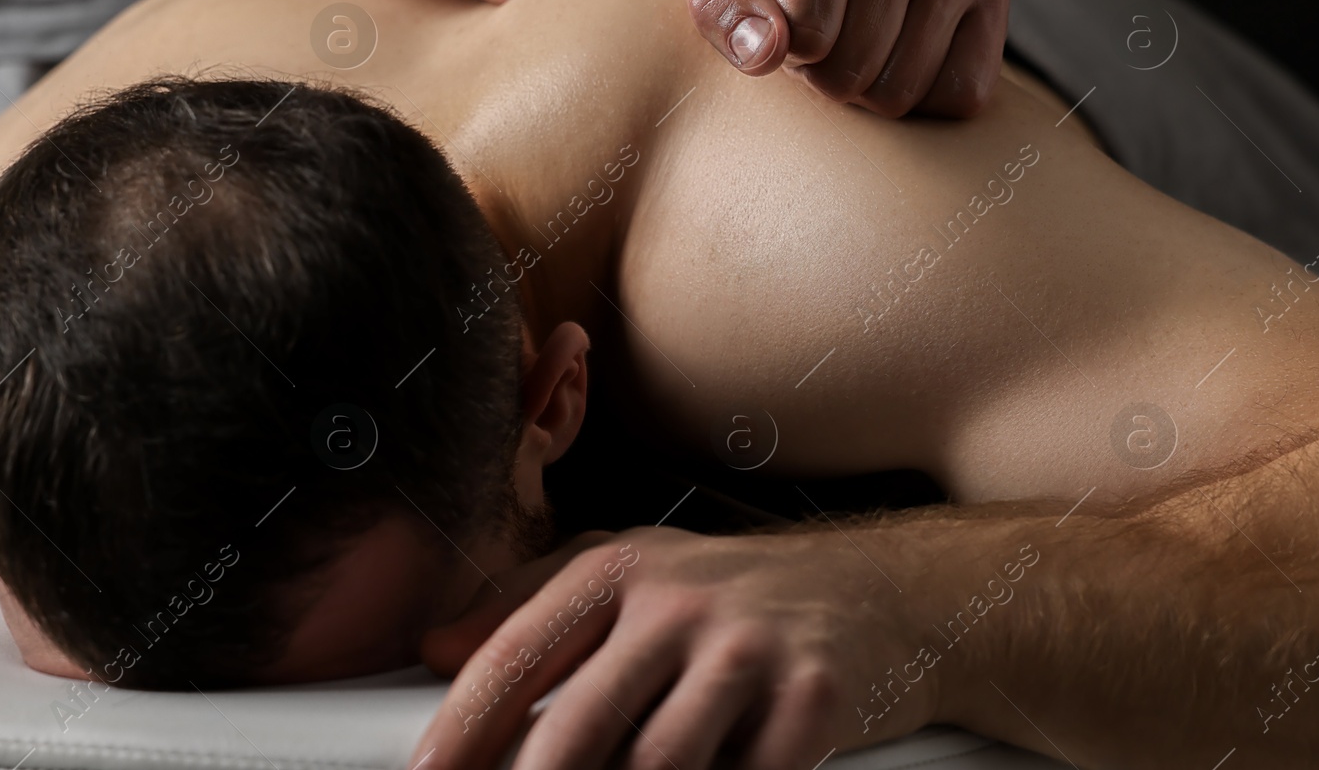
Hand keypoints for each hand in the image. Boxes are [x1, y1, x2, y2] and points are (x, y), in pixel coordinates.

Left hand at [411, 526, 934, 769]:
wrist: (882, 590)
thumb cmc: (737, 591)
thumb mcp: (629, 570)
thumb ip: (528, 601)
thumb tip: (436, 646)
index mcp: (618, 568)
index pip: (519, 652)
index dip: (463, 725)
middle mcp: (680, 602)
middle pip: (583, 728)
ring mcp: (750, 650)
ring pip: (661, 766)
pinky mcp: (813, 699)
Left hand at [686, 0, 1007, 117]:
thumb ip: (723, 9)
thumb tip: (765, 50)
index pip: (807, 38)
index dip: (783, 50)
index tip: (782, 18)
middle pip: (852, 73)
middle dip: (823, 75)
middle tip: (820, 39)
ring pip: (902, 93)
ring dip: (868, 90)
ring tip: (855, 43)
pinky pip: (961, 95)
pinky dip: (924, 100)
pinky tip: (900, 56)